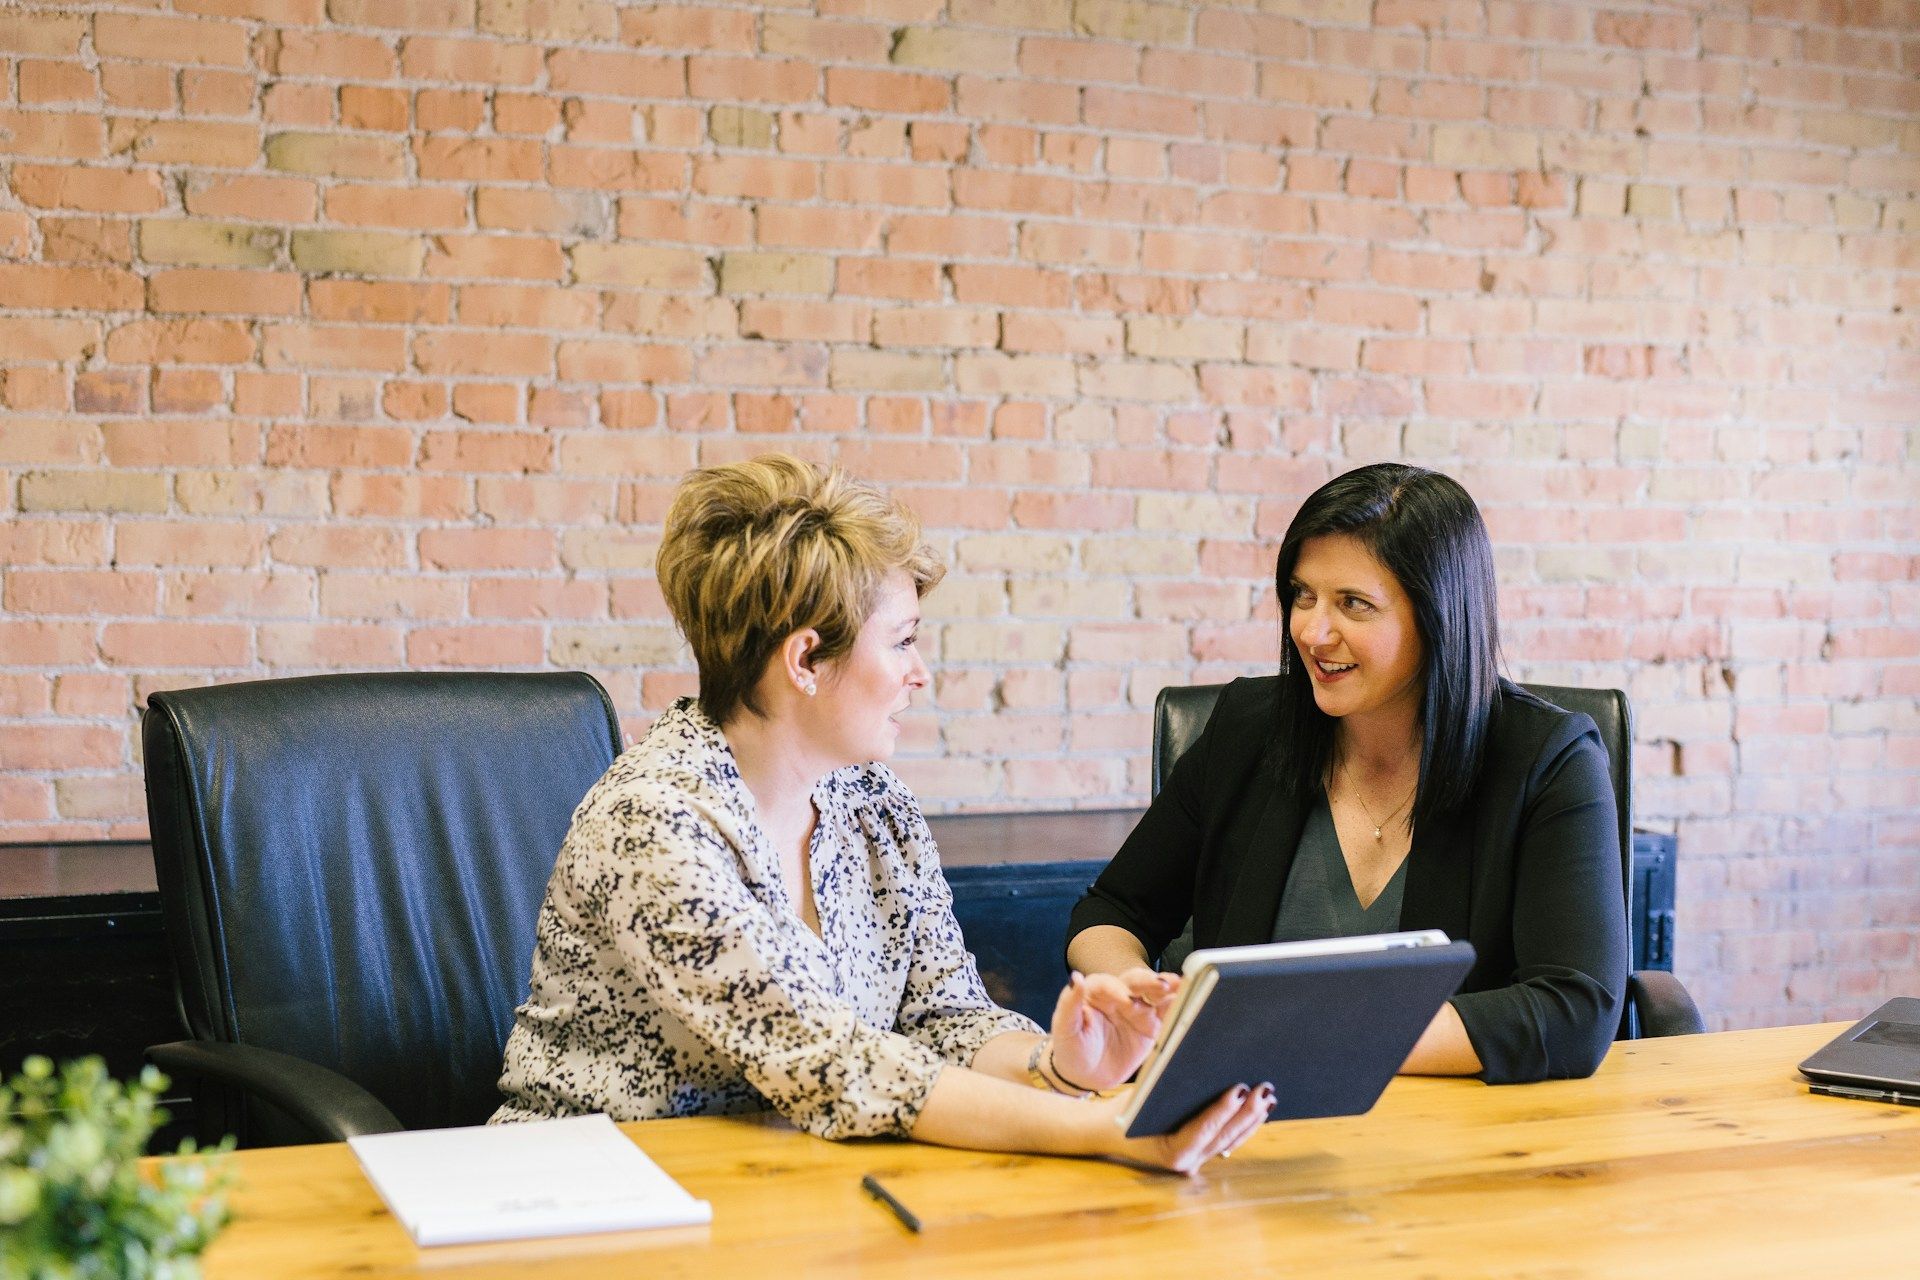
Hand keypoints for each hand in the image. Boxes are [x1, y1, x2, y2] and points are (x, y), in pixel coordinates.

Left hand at [1046, 968, 1181, 1092]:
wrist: (1086, 1076)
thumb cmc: (1071, 1049)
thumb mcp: (1064, 1029)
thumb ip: (1069, 1004)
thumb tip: (1075, 978)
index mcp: (1095, 992)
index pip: (1107, 984)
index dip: (1117, 990)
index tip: (1125, 1001)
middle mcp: (1119, 995)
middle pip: (1135, 982)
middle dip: (1149, 982)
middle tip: (1162, 985)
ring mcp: (1137, 1009)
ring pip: (1154, 993)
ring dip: (1168, 988)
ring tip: (1181, 985)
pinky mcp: (1151, 1025)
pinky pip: (1166, 1012)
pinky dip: (1178, 1005)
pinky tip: (1190, 999)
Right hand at [1100, 1083, 1274, 1175]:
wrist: (1108, 1132)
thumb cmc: (1124, 1111)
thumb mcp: (1142, 1097)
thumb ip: (1169, 1087)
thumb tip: (1202, 1064)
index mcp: (1170, 1153)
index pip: (1203, 1130)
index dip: (1223, 1110)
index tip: (1240, 1089)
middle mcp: (1186, 1163)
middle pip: (1224, 1137)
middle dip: (1247, 1113)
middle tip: (1264, 1089)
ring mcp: (1196, 1162)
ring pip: (1231, 1141)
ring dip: (1252, 1120)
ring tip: (1268, 1097)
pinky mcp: (1201, 1154)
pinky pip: (1227, 1142)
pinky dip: (1243, 1125)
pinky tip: (1259, 1111)